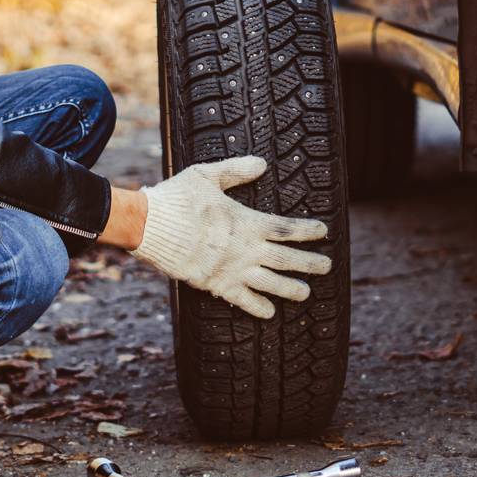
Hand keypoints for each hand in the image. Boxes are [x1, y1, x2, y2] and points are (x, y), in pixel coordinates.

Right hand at [129, 156, 332, 318]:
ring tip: (306, 293)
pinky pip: (242, 300)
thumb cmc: (177, 199)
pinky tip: (269, 313)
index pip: (287, 228)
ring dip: (291, 289)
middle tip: (327, 266)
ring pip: (271, 283)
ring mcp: (233, 269)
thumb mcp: (207, 176)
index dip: (307, 230)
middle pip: (287, 259)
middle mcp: (246, 249)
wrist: (149, 226)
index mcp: (247, 222)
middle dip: (309, 263)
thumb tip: (262, 163)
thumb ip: (236, 171)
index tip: (323, 231)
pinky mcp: (215, 284)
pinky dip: (257, 307)